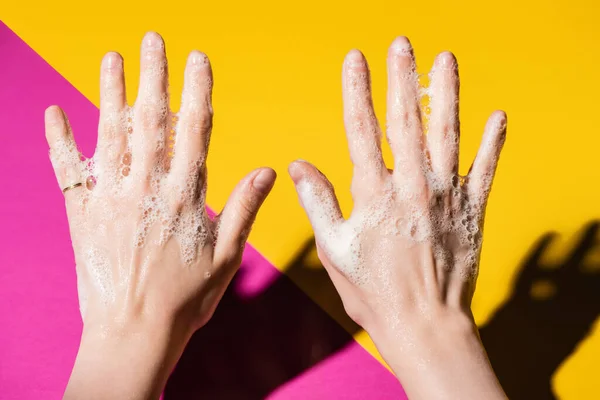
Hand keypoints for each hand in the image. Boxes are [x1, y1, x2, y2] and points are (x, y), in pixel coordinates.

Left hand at [46, 32, 275, 399]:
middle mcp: (147, 189)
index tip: (198, 58)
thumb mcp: (227, 256)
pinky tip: (54, 111)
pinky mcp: (82, 214)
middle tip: (152, 40)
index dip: (197, 90)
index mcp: (185, 196)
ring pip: (110, 134)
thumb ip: (245, 208)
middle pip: (150, 121)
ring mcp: (111, 199)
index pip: (194, 131)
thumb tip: (267, 169)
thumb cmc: (186, 298)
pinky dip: (58, 140)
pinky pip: (67, 171)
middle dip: (153, 76)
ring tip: (112, 58)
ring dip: (110, 93)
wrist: (133, 331)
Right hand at [289, 36, 506, 398]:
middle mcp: (411, 186)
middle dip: (402, 76)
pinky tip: (498, 117)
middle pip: (406, 119)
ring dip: (446, 94)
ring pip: (447, 134)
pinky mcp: (471, 210)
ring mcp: (446, 195)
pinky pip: (485, 169)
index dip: (357, 89)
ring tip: (446, 60)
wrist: (424, 323)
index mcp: (374, 194)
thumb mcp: (334, 249)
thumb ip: (318, 202)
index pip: (361, 128)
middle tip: (402, 43)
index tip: (355, 59)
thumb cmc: (373, 291)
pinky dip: (493, 143)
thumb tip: (300, 165)